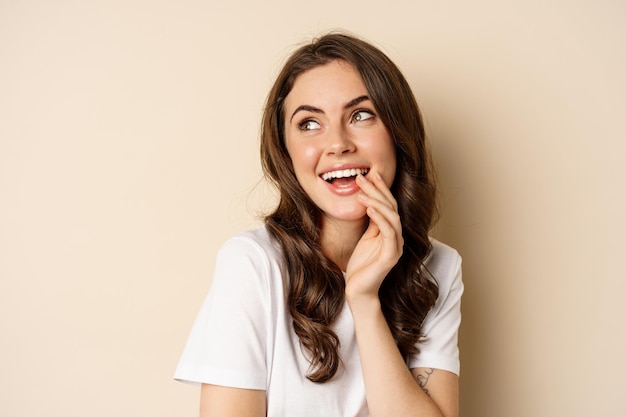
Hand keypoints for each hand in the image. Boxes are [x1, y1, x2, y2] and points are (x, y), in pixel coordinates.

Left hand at [345, 172, 403, 300]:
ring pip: (392, 217)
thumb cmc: (361, 265)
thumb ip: (372, 222)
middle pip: (391, 207)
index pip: (389, 205)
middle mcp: (397, 237)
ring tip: (362, 191)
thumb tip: (370, 201)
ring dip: (377, 202)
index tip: (370, 173)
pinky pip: (389, 233)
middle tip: (363, 176)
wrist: (359, 290)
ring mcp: (396, 247)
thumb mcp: (366, 238)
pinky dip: (380, 218)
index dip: (380, 188)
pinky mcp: (391, 256)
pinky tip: (369, 209)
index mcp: (391, 232)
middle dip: (377, 190)